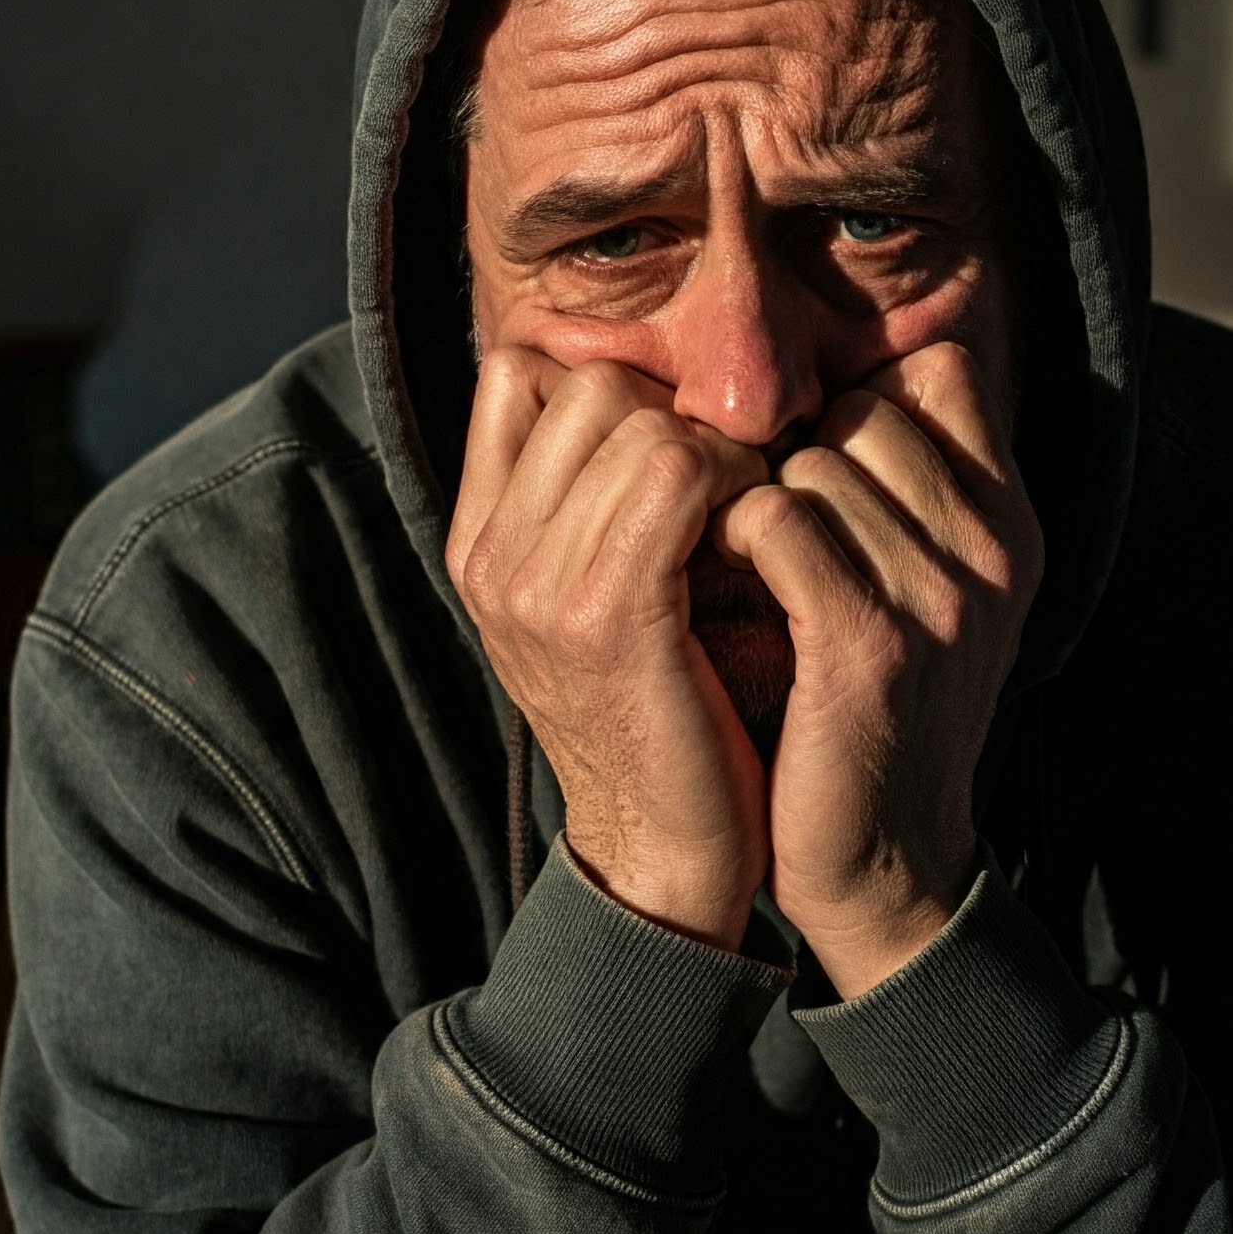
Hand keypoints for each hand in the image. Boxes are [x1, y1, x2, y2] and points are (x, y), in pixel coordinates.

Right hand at [447, 348, 772, 950]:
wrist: (663, 859)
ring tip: (744, 518)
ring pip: (641, 420)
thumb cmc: (663, 716)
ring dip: (719, 451)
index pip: (518, 373)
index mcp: (478, 544)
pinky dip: (736, 482)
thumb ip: (595, 505)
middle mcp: (489, 558)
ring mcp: (536, 587)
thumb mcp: (597, 602)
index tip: (675, 451)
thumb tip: (653, 396)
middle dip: (676, 413)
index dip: (613, 388)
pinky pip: (678, 472)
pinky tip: (754, 538)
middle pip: (586, 384)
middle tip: (727, 488)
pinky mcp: (607, 616)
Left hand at [715, 342, 1042, 995]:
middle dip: (795, 454)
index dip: (858, 400)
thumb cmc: (872, 716)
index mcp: (1012, 525)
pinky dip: (732, 534)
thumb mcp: (924, 595)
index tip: (805, 459)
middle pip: (866, 408)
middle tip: (753, 522)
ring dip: (754, 501)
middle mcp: (994, 549)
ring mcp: (942, 595)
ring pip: (813, 461)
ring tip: (734, 561)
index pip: (937, 373)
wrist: (883, 869)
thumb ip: (907, 494)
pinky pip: (778, 518)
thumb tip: (835, 383)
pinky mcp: (871, 643)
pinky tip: (719, 578)